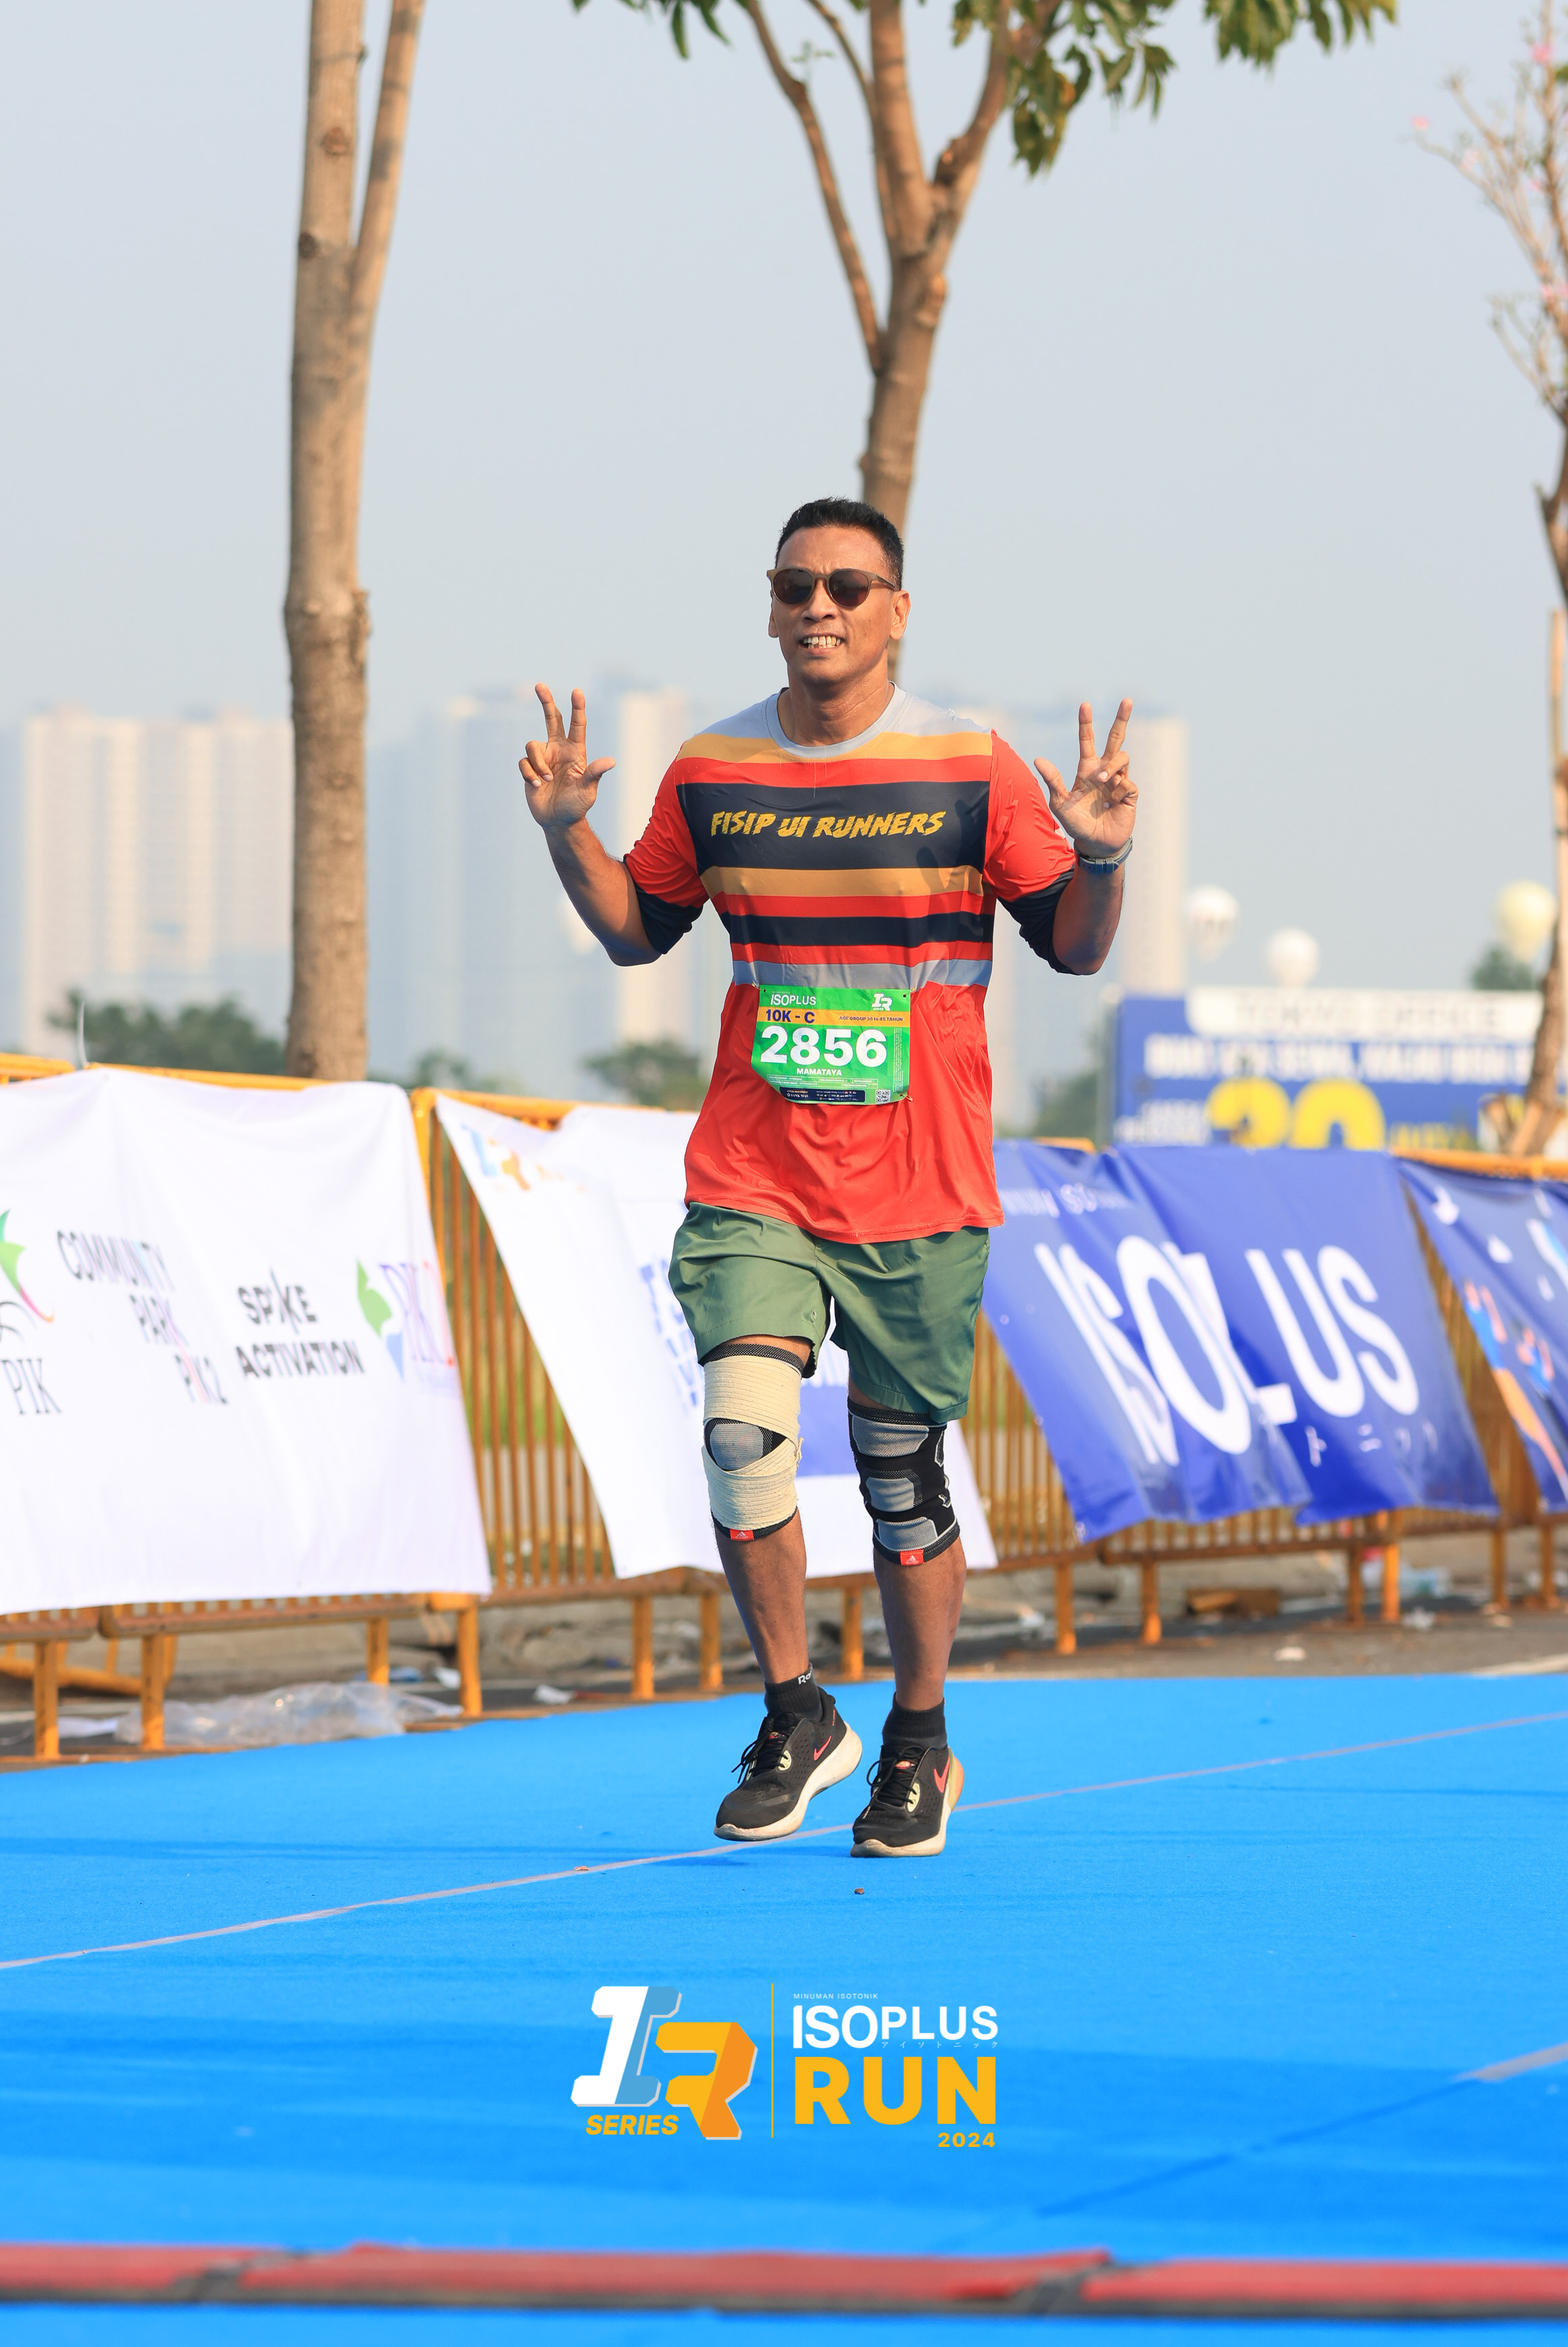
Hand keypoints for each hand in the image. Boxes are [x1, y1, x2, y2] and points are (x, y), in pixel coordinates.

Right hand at [520, 684, 614, 831]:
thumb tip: (611, 761)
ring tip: (547, 781)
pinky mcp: (530, 768)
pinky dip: (530, 774)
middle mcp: (558, 750)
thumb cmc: (577, 806)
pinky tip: (537, 786)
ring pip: (532, 745)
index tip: (577, 691)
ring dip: (538, 764)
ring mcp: (543, 758)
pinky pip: (524, 763)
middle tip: (539, 685)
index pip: (577, 726)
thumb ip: (595, 774)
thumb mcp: (588, 791)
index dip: (577, 708)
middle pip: (552, 719)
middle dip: (546, 702)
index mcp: (575, 752)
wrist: (558, 821)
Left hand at [1035, 698, 1135, 855]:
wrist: (1096, 844)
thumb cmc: (1076, 824)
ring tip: (1102, 782)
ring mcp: (1119, 780)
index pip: (1087, 741)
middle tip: (1127, 700)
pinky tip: (1112, 803)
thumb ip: (1052, 780)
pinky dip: (1118, 790)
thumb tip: (1038, 759)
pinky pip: (1127, 782)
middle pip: (1115, 738)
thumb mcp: (1060, 803)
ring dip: (1112, 767)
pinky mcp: (1130, 792)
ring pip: (1122, 757)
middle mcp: (1104, 771)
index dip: (1086, 723)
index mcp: (1087, 769)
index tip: (1084, 704)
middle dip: (1122, 719)